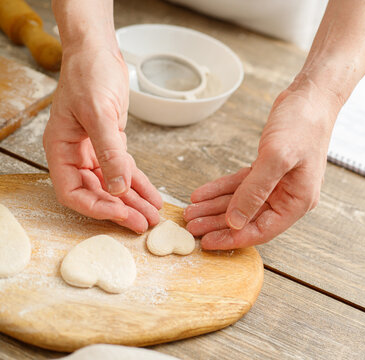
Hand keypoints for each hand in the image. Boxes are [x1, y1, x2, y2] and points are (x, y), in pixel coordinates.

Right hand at [43, 47, 162, 232]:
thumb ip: (109, 152)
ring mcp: (93, 150)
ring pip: (113, 185)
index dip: (96, 208)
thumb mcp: (99, 113)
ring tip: (153, 216)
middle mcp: (75, 154)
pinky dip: (139, 184)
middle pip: (95, 193)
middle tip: (144, 224)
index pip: (72, 192)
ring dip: (133, 201)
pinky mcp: (111, 144)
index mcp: (61, 149)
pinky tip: (153, 197)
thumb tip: (118, 188)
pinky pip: (124, 170)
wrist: (99, 53)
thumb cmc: (89, 76)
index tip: (121, 215)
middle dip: (120, 210)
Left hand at [184, 82, 338, 248]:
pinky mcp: (268, 169)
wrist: (311, 96)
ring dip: (215, 207)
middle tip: (192, 227)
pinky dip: (221, 188)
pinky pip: (241, 184)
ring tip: (192, 212)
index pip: (262, 230)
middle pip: (248, 218)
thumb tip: (235, 221)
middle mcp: (289, 196)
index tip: (208, 242)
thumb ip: (255, 191)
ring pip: (241, 202)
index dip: (233, 238)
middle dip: (219, 224)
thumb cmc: (303, 124)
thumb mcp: (276, 157)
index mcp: (297, 201)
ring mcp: (278, 183)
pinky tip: (202, 194)